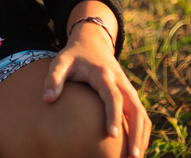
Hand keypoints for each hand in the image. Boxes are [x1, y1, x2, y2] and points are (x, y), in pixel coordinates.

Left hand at [43, 25, 150, 156]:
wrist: (92, 43)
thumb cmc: (73, 56)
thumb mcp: (60, 61)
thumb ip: (53, 79)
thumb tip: (47, 99)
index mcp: (104, 75)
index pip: (113, 97)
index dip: (114, 116)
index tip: (112, 135)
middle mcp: (121, 83)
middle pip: (136, 110)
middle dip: (136, 134)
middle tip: (132, 157)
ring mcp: (129, 90)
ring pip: (143, 115)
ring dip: (142, 137)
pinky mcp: (130, 96)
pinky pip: (141, 116)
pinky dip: (142, 133)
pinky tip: (136, 149)